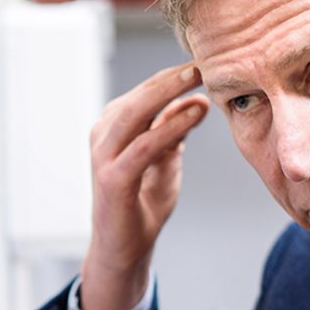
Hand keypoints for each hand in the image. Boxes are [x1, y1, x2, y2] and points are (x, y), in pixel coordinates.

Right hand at [80, 61, 209, 309]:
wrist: (124, 248)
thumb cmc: (142, 201)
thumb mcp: (163, 158)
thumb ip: (173, 130)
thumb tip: (195, 100)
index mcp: (112, 126)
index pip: (145, 91)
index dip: (173, 75)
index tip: (206, 61)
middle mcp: (103, 135)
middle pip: (139, 95)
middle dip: (171, 76)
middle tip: (203, 61)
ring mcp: (104, 156)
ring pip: (136, 113)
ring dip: (168, 92)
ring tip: (199, 78)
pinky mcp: (113, 179)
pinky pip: (144, 146)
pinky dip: (170, 127)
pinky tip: (194, 114)